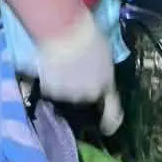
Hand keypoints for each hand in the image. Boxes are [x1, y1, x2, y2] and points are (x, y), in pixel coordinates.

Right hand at [36, 12, 123, 134]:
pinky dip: (48, 80)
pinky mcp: (51, 90)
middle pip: (84, 95)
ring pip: (64, 93)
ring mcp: (68, 94)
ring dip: (62, 83)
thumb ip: (102, 72)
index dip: (110, 122)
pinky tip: (49, 64)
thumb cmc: (88, 36)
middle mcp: (89, 94)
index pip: (112, 112)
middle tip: (73, 69)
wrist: (66, 32)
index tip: (107, 128)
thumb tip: (97, 74)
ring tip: (60, 63)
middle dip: (79, 86)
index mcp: (106, 84)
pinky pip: (49, 88)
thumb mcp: (104, 55)